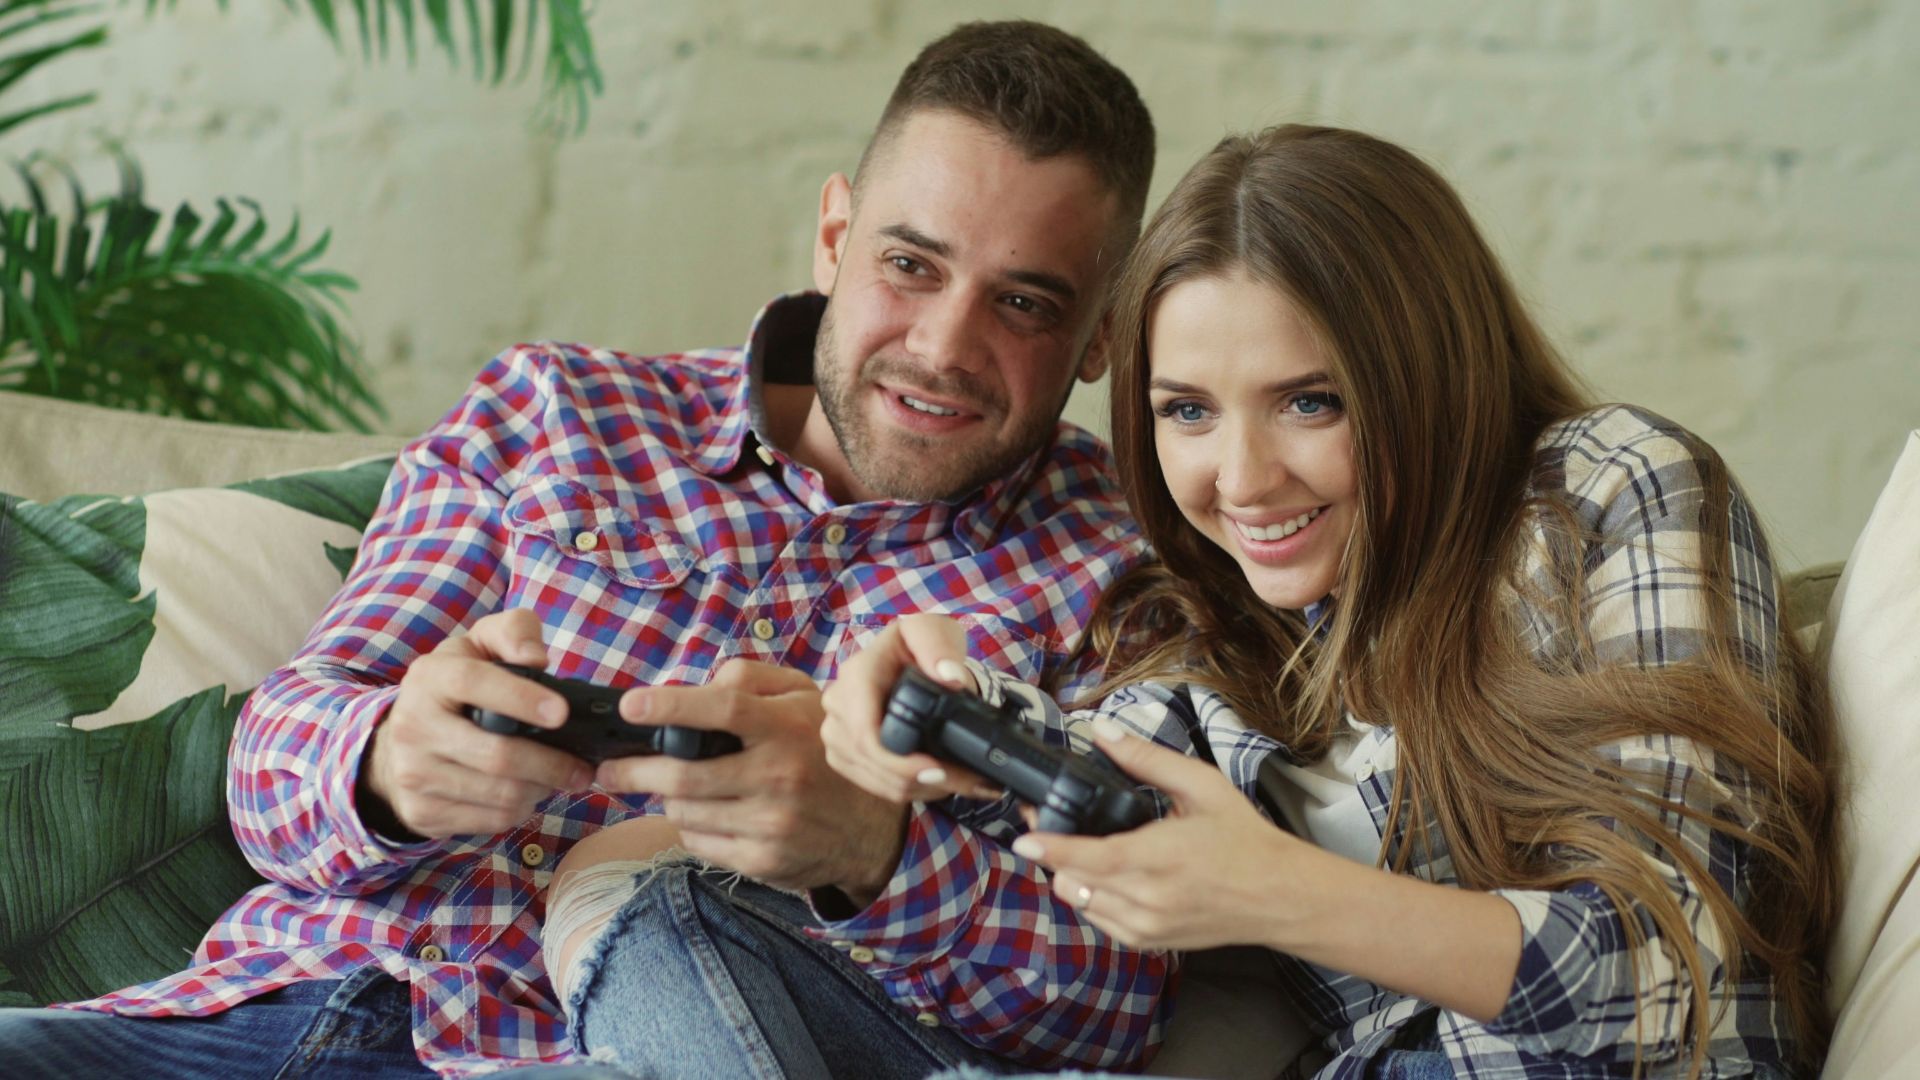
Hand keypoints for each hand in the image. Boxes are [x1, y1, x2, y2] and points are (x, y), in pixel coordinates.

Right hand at [361, 609, 594, 839]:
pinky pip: (490, 820)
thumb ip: (514, 632)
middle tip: (584, 767)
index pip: (473, 684)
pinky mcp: (422, 812)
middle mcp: (413, 726)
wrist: (404, 740)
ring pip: (500, 795)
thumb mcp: (481, 644)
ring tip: (561, 778)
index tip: (562, 713)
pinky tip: (530, 793)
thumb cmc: (459, 685)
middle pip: (497, 756)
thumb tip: (536, 658)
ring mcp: (414, 774)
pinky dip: (521, 810)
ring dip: (542, 790)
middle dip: (552, 764)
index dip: (520, 698)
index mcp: (429, 678)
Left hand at [594, 658, 909, 902]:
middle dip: (634, 772)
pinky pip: (700, 844)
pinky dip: (690, 827)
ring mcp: (771, 824)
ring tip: (675, 788)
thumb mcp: (804, 699)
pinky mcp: (764, 861)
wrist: (871, 826)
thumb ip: (751, 681)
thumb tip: (697, 687)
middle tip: (610, 769)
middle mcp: (779, 776)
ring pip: (685, 813)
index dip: (670, 706)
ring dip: (667, 799)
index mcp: (786, 727)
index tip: (629, 706)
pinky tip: (708, 815)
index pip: (722, 710)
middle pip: (684, 775)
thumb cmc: (822, 751)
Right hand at [819, 614, 999, 804]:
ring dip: (922, 790)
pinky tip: (937, 783)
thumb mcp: (934, 631)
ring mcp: (835, 732)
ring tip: (964, 783)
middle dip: (924, 781)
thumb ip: (940, 647)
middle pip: (874, 762)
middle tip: (971, 782)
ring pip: (877, 780)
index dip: (900, 761)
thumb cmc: (919, 645)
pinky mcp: (842, 754)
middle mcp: (837, 704)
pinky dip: (909, 790)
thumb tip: (951, 678)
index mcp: (856, 675)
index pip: (866, 733)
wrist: (905, 661)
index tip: (938, 770)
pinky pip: (873, 785)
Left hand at [1010, 717, 1306, 951]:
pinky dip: (1091, 898)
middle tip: (1048, 823)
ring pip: (1081, 903)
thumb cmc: (1244, 839)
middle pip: (1075, 880)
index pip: (1092, 856)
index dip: (1053, 847)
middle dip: (1054, 852)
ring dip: (1070, 876)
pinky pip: (1100, 921)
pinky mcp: (1150, 942)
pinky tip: (1104, 876)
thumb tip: (1103, 733)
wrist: (1279, 896)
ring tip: (1079, 848)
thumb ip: (1148, 760)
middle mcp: (1149, 899)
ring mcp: (1148, 926)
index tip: (1024, 836)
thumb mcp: (1202, 787)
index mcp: (1161, 857)